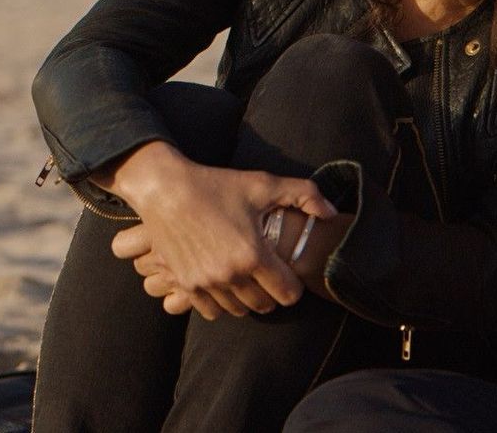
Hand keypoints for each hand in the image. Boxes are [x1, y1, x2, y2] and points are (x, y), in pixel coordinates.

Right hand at [125, 206, 355, 314]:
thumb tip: (331, 212)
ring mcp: (206, 283)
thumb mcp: (262, 184)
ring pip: (239, 310)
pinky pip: (212, 312)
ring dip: (247, 299)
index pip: (288, 293)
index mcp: (253, 254)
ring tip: (248, 278)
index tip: (289, 272)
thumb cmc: (216, 185)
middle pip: (265, 306)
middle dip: (272, 293)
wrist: (165, 190)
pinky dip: (222, 303)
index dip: (294, 284)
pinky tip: (225, 284)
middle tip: (270, 275)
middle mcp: (230, 275)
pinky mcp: (186, 285)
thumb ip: (304, 195)